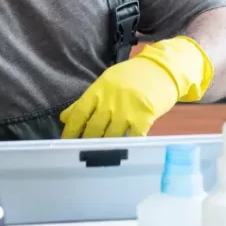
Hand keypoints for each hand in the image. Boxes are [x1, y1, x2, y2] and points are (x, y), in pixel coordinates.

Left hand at [60, 37, 213, 138]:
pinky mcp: (144, 117)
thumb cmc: (133, 76)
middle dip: (85, 142)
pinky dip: (126, 146)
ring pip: (110, 136)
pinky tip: (121, 152)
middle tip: (80, 152)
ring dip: (103, 147)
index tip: (65, 142)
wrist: (161, 69)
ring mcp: (127, 109)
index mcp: (99, 90)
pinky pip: (132, 137)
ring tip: (98, 157)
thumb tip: (65, 117)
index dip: (70, 130)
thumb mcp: (107, 82)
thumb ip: (86, 100)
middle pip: (93, 127)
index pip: (79, 113)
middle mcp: (110, 100)